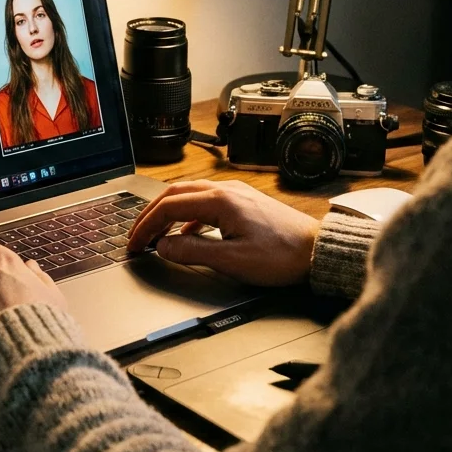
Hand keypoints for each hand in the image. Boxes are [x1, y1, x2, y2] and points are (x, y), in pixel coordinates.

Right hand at [128, 180, 320, 286]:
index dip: (146, 226)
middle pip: (174, 195)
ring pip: (189, 195)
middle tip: (135, 236)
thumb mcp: (233, 260)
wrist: (317, 250)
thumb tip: (163, 247)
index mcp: (220, 201)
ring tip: (154, 233)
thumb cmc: (282, 256)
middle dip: (150, 216)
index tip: (134, 244)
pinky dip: (186, 215)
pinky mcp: (244, 202)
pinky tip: (186, 232)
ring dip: (167, 213)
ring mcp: (236, 194)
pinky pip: (204, 201)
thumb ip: (193, 252)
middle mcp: (226, 190)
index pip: (169, 207)